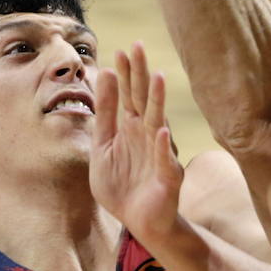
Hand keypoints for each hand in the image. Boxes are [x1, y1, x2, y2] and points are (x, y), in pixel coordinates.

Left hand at [90, 41, 184, 243]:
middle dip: (140, 75)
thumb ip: (105, 114)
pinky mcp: (167, 177)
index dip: (126, 74)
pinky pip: (164, 160)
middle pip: (144, 100)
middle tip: (138, 47)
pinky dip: (162, 147)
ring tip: (157, 78)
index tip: (121, 49)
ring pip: (157, 123)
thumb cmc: (122, 185)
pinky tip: (160, 130)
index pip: (128, 94)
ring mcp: (159, 154)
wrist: (139, 223)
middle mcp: (147, 135)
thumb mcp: (103, 146)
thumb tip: (106, 75)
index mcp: (130, 127)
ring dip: (157, 101)